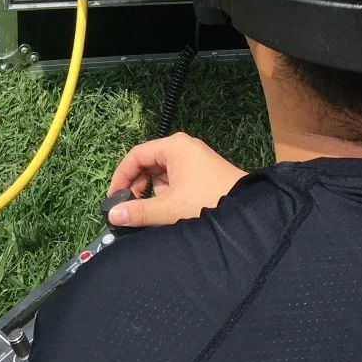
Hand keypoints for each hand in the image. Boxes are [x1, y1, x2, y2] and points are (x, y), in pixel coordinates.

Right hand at [107, 132, 247, 228]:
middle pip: (148, 163)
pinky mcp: (201, 174)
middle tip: (129, 210)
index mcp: (174, 147)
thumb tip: (112, 215)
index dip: (121, 176)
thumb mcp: (170, 208)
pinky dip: (166, 195)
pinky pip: (174, 180)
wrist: (249, 213)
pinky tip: (166, 213)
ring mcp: (193, 160)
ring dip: (152, 193)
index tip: (113, 198)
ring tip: (149, 214)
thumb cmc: (208, 202)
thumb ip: (139, 212)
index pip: (137, 155)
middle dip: (137, 186)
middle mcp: (182, 148)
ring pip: (161, 174)